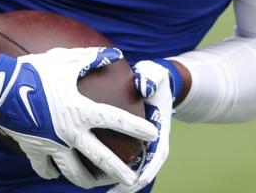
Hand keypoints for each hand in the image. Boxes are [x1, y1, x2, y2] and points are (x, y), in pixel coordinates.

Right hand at [0, 47, 158, 188]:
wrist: (1, 88)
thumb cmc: (35, 71)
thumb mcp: (66, 60)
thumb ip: (91, 58)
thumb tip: (113, 54)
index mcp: (81, 111)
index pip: (116, 121)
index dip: (136, 127)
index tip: (152, 135)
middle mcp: (70, 133)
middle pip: (100, 158)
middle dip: (118, 171)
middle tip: (131, 181)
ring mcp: (52, 144)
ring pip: (73, 171)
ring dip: (86, 180)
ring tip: (96, 184)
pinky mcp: (34, 149)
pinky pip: (45, 167)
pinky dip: (51, 172)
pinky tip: (55, 175)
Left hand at [108, 59, 181, 192]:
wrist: (154, 81)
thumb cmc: (153, 78)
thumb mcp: (154, 75)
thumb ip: (150, 78)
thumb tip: (143, 86)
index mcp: (159, 129)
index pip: (157, 154)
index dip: (148, 168)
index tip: (138, 179)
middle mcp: (153, 141)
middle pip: (145, 169)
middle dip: (131, 183)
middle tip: (115, 192)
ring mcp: (143, 143)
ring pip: (134, 169)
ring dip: (121, 183)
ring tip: (104, 191)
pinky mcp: (132, 142)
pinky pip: (124, 160)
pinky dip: (113, 171)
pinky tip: (96, 177)